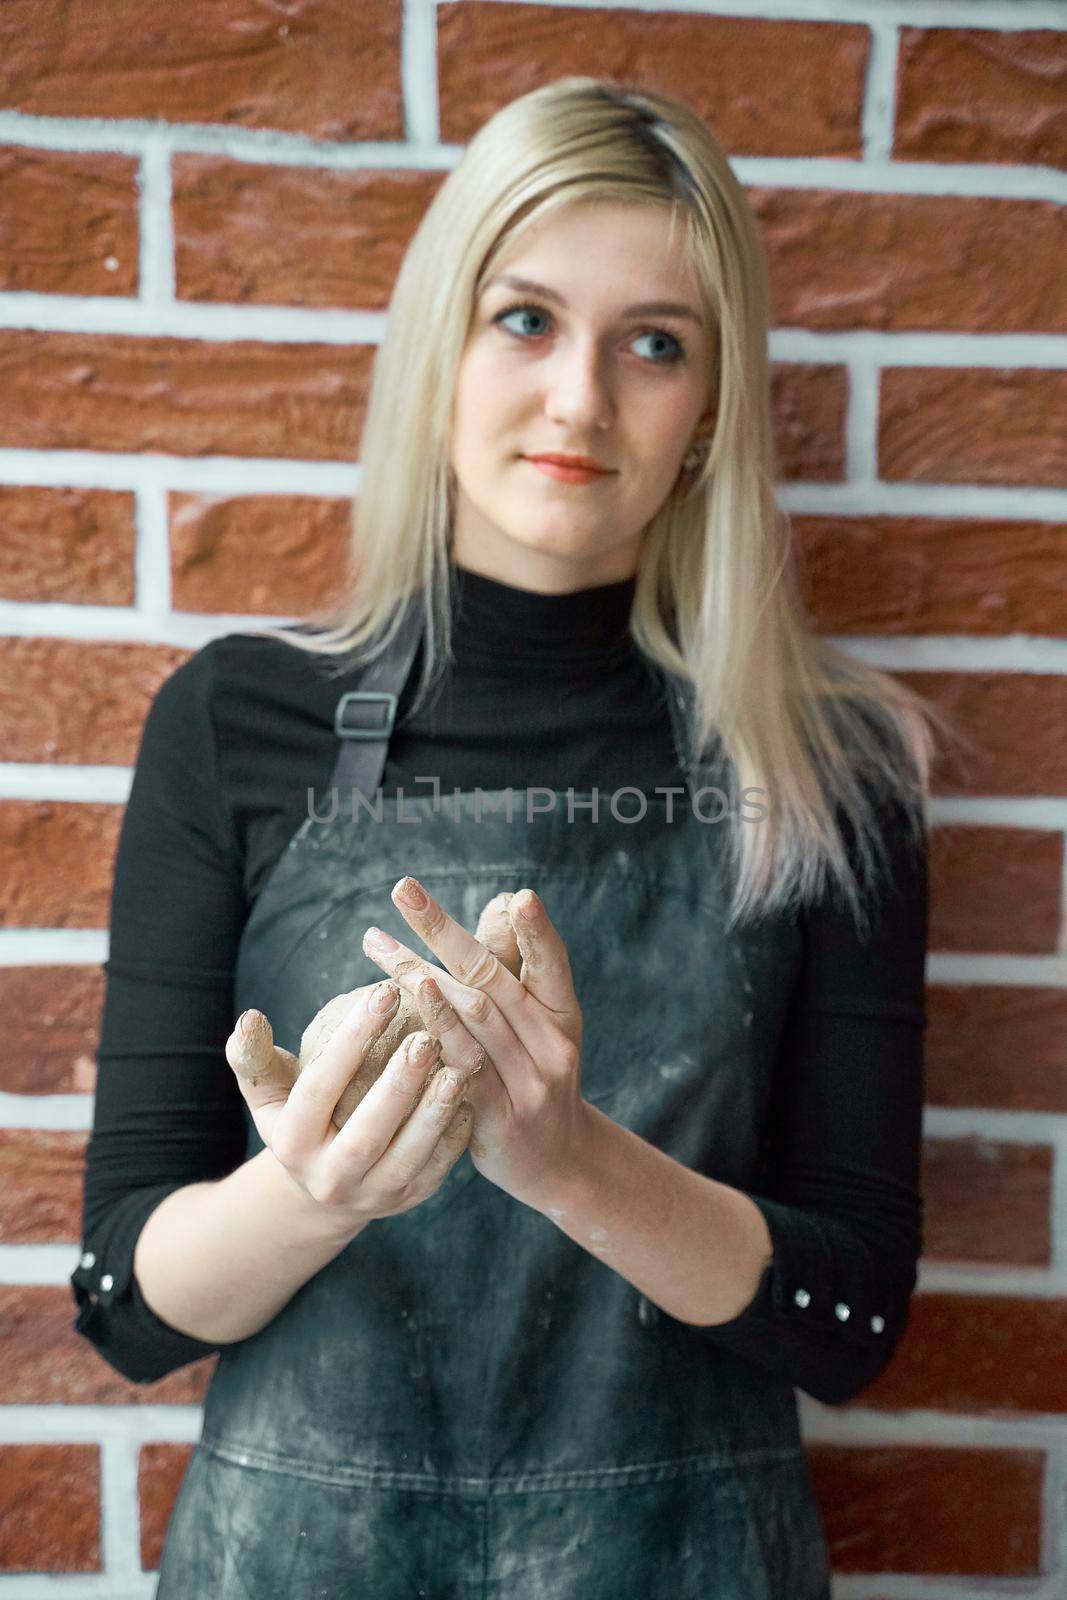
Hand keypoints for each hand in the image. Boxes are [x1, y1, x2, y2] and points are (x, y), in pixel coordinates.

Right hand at [223, 985, 472, 1230]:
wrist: (323, 1188)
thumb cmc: (299, 1116)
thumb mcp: (269, 1092)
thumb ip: (255, 1057)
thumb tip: (250, 1018)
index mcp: (291, 1143)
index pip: (319, 1088)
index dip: (351, 1040)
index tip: (384, 992)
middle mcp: (328, 1177)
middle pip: (365, 1134)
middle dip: (399, 1086)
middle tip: (427, 1038)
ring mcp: (371, 1195)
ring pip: (407, 1159)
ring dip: (434, 1114)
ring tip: (458, 1069)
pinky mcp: (408, 1200)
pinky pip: (437, 1171)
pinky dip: (455, 1136)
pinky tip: (470, 1098)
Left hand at [361, 878, 587, 1207]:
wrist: (557, 1160)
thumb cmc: (535, 1075)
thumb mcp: (541, 1026)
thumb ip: (516, 975)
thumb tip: (503, 901)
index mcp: (563, 1014)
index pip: (550, 963)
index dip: (535, 931)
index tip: (518, 896)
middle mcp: (552, 1044)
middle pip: (492, 979)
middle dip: (443, 930)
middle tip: (404, 891)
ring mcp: (529, 1084)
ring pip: (471, 1020)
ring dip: (420, 978)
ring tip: (382, 947)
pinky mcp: (499, 1120)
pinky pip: (461, 1074)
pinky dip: (433, 1040)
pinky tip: (403, 1018)